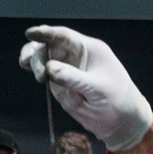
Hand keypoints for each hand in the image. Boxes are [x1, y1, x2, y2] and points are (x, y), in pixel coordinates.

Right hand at [19, 26, 152, 151]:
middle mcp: (75, 56)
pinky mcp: (61, 83)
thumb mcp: (96, 88)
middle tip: (40, 75)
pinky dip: (35, 70)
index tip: (30, 32)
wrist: (122, 121)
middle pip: (48, 46)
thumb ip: (73, 78)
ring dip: (32, 61)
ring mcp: (67, 69)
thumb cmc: (116, 100)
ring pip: (43, 57)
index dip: (46, 33)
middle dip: (38, 55)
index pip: (63, 36)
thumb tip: (49, 68)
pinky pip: (44, 72)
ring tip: (36, 74)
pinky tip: (32, 71)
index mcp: (88, 49)